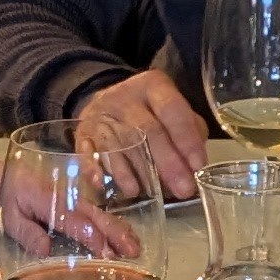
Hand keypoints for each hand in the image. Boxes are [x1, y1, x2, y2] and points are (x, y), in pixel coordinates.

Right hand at [74, 67, 212, 201]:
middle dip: (167, 163)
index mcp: (153, 86)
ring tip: (144, 192)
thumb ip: (189, 129)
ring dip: (130, 170)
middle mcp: (125, 97)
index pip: (173, 111)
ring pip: (118, 143)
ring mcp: (101, 115)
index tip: (197, 166)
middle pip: (147, 130)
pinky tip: (101, 183)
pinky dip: (93, 168)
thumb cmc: (147, 112)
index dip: (186, 139)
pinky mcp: (82, 133)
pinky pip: (86, 151)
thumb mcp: (170, 109)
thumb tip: (196, 163)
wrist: (104, 102)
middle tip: (182, 189)